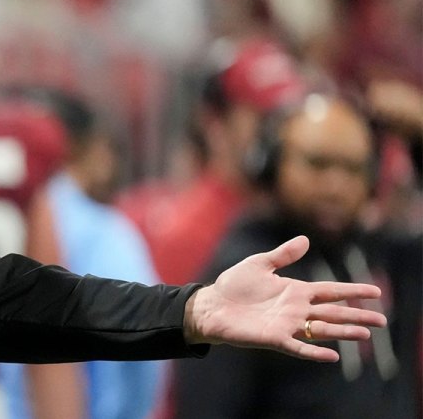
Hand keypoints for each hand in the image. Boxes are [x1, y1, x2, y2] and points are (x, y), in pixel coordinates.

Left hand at [183, 235, 386, 361]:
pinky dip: (314, 351)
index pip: (330, 291)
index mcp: (295, 291)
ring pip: (322, 329)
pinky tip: (333, 355)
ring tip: (365, 334)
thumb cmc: (234, 285)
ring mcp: (287, 325)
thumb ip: (283, 255)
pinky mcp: (274, 338)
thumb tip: (306, 239)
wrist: (211, 305)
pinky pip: (298, 347)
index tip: (376, 292)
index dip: (353, 291)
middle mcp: (296, 309)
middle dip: (358, 316)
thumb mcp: (259, 264)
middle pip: (333, 312)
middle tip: (382, 320)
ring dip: (343, 332)